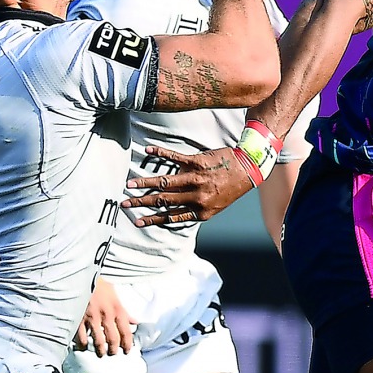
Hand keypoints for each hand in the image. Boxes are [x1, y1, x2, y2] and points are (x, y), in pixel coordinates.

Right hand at [74, 277, 135, 356]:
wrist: (84, 274)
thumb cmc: (101, 284)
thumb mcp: (116, 295)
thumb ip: (125, 311)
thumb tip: (135, 321)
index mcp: (118, 308)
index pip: (126, 331)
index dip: (127, 343)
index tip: (127, 350)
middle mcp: (107, 315)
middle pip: (113, 338)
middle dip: (114, 349)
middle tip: (113, 354)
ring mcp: (92, 317)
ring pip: (98, 340)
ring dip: (100, 349)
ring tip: (101, 353)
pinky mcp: (79, 317)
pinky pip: (82, 335)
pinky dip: (83, 343)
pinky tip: (84, 346)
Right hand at [123, 145, 253, 226]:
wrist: (248, 168)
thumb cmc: (230, 188)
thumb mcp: (215, 205)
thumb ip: (194, 208)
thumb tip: (173, 211)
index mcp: (201, 210)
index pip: (170, 217)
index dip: (152, 219)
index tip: (136, 221)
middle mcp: (197, 196)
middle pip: (163, 201)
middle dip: (142, 203)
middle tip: (125, 203)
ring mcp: (197, 178)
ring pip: (165, 183)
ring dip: (145, 183)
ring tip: (130, 184)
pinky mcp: (198, 162)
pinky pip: (175, 158)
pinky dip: (161, 154)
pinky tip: (148, 150)